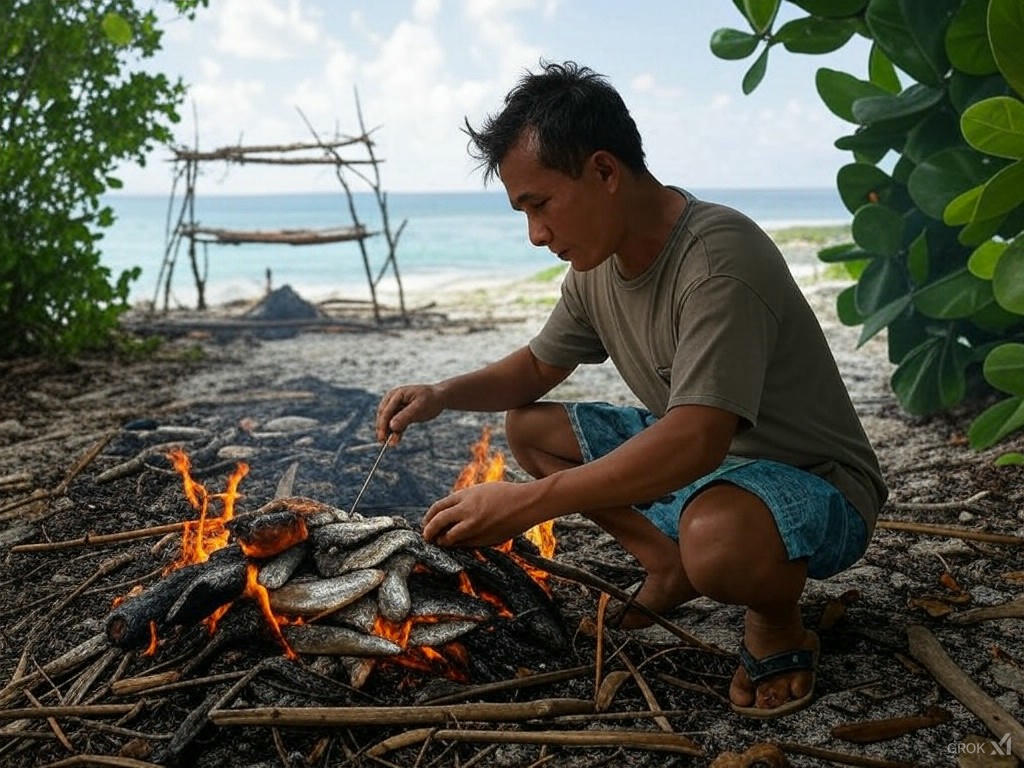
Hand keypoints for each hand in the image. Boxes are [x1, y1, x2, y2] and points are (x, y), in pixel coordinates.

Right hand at [376, 384, 443, 442]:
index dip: (382, 425)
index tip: (382, 438)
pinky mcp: (401, 414)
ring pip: (389, 421)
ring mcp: (397, 407)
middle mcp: (393, 400)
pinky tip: (395, 441)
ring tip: (391, 444)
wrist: (440, 398)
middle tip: (382, 442)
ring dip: (388, 432)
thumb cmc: (431, 400)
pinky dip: (395, 432)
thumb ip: (405, 416)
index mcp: (396, 394)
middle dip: (383, 429)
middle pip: (384, 416)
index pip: (386, 411)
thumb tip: (391, 427)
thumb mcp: (419, 408)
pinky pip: (396, 424)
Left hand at [422, 481, 544, 547]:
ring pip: (449, 538)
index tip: (426, 523)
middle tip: (426, 536)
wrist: (526, 503)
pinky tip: (457, 544)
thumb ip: (465, 502)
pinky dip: (458, 545)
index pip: (438, 508)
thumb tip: (449, 515)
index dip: (429, 517)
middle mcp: (467, 510)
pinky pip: (465, 545)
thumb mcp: (481, 491)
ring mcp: (475, 526)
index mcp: (466, 496)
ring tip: (440, 542)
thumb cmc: (505, 495)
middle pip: (438, 522)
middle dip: (428, 531)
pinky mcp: (484, 539)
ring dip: (442, 541)